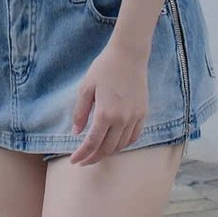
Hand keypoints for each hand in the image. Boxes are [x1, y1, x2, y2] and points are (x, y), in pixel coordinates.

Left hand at [69, 41, 149, 164]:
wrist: (129, 55)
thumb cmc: (104, 68)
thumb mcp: (86, 88)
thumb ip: (80, 112)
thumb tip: (76, 133)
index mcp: (105, 113)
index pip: (92, 143)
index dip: (82, 154)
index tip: (74, 161)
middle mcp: (122, 119)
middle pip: (107, 148)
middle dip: (93, 158)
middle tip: (83, 161)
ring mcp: (135, 117)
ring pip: (121, 145)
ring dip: (108, 152)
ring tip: (97, 153)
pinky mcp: (143, 113)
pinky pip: (134, 137)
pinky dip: (124, 144)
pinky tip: (115, 144)